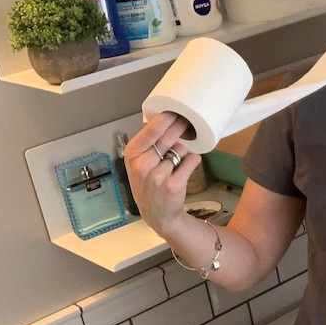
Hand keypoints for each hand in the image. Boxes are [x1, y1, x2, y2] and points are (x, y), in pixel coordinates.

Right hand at [124, 112, 202, 235]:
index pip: (151, 129)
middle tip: (188, 122)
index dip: (166, 117)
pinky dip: (192, 159)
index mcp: (132, 154)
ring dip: (185, 149)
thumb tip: (159, 118)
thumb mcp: (138, 163)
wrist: (157, 214)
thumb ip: (146, 143)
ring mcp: (158, 175)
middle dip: (181, 127)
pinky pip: (190, 161)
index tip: (176, 110)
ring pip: (181, 148)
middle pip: (168, 136)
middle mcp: (143, 164)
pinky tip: (188, 163)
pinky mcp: (173, 184)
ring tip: (179, 157)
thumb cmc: (148, 185)